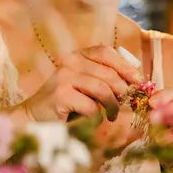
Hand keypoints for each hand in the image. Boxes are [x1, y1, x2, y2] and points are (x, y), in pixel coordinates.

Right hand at [19, 45, 141, 122]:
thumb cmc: (66, 103)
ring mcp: (64, 76)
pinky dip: (96, 116)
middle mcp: (70, 61)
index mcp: (78, 55)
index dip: (124, 66)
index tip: (138, 81)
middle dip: (122, 91)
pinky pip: (91, 106)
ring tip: (111, 116)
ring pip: (102, 89)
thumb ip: (103, 78)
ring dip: (112, 106)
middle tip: (124, 105)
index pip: (106, 52)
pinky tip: (92, 121)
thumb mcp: (85, 85)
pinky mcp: (61, 95)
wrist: (34, 117)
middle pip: (108, 73)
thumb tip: (134, 81)